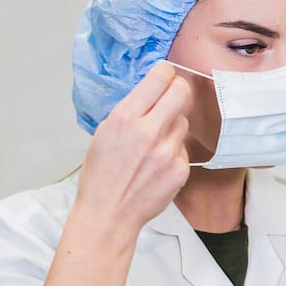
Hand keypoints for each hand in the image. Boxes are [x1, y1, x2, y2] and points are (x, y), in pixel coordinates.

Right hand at [74, 63, 191, 236]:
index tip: (166, 74)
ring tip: (153, 146)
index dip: (166, 73)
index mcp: (125, 118)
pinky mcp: (180, 169)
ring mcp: (167, 151)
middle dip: (179, 90)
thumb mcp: (105, 133)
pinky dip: (173, 153)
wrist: (109, 213)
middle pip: (182, 92)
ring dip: (172, 128)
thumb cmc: (102, 175)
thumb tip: (151, 93)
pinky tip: (157, 167)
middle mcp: (148, 131)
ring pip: (183, 123)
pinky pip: (183, 149)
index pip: (159, 79)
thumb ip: (130, 111)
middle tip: (173, 96)